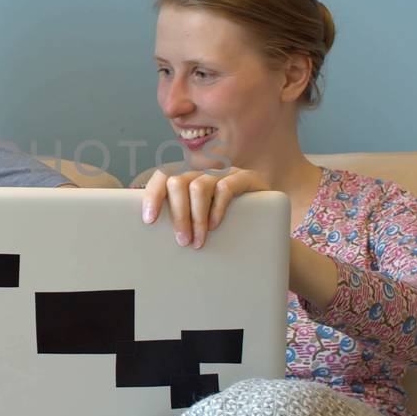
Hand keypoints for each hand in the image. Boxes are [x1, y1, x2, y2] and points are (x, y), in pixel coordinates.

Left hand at [141, 167, 270, 248]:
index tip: (149, 220)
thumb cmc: (226, 229)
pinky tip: (216, 226)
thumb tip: (150, 242)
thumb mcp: (198, 225)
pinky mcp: (247, 178)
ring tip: (198, 241)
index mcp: (188, 180)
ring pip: (199, 185)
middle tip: (182, 241)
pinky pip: (226, 187)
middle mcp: (204, 172)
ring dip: (196, 217)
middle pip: (178, 181)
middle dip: (178, 214)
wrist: (267, 229)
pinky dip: (217, 208)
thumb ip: (180, 225)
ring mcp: (225, 173)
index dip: (153, 195)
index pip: (163, 177)